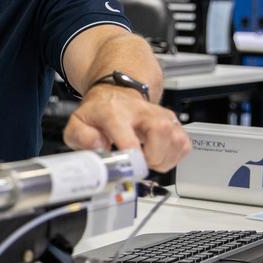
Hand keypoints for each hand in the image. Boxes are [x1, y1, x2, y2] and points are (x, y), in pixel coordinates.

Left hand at [64, 86, 190, 170]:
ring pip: (176, 139)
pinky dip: (174, 157)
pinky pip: (184, 144)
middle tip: (141, 163)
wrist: (116, 94)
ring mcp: (161, 116)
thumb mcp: (77, 123)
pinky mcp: (174, 123)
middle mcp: (141, 111)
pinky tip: (158, 156)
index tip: (130, 168)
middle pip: (161, 130)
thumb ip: (81, 137)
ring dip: (164, 159)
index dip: (131, 153)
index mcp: (114, 112)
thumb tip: (98, 146)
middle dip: (154, 156)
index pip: (126, 130)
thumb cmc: (99, 112)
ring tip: (148, 160)